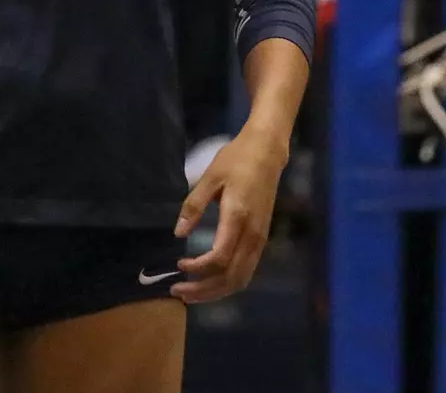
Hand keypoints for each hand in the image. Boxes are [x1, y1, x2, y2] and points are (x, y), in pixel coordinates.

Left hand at [170, 126, 289, 303]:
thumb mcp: (210, 177)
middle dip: (204, 290)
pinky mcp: (261, 238)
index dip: (197, 268)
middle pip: (231, 277)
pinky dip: (228, 282)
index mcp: (237, 217)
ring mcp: (260, 239)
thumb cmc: (236, 160)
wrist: (267, 152)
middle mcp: (252, 234)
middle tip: (178, 292)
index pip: (219, 258)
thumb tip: (178, 233)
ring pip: (241, 279)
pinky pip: (246, 270)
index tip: (178, 264)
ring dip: (216, 291)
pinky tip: (210, 280)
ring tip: (191, 293)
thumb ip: (194, 205)